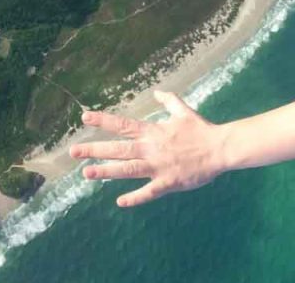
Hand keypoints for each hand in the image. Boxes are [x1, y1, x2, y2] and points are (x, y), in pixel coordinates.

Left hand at [70, 90, 225, 207]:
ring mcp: (159, 167)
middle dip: (95, 149)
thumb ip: (169, 101)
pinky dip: (135, 198)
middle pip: (119, 148)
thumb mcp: (184, 112)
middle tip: (73, 151)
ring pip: (128, 170)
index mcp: (154, 132)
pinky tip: (120, 202)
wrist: (220, 148)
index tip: (85, 117)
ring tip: (87, 173)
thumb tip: (157, 92)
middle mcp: (152, 148)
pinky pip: (149, 192)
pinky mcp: (168, 182)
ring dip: (107, 171)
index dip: (104, 121)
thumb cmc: (202, 130)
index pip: (124, 125)